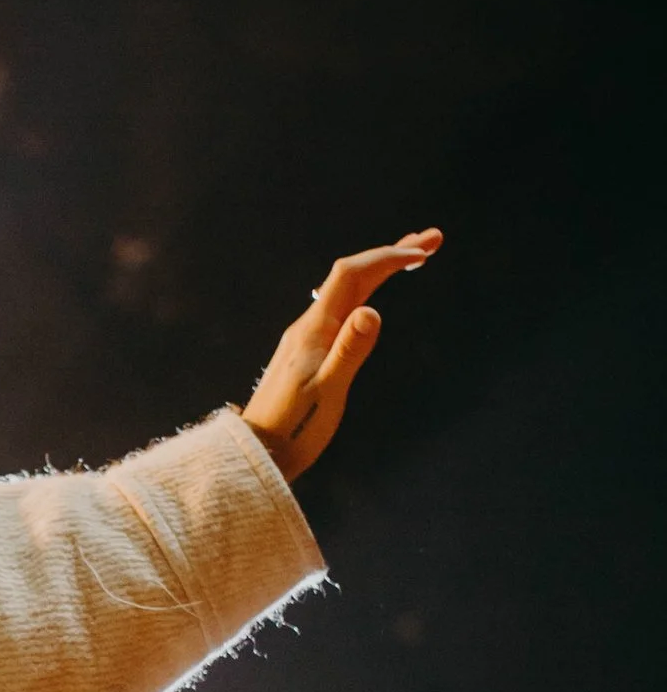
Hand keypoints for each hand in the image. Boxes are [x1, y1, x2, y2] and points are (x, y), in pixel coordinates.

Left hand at [244, 231, 440, 479]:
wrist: (257, 452)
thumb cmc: (294, 429)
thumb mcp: (328, 391)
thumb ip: (350, 351)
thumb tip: (373, 311)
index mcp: (314, 329)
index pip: (352, 276)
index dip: (387, 257)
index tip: (424, 252)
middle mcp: (309, 326)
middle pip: (352, 276)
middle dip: (391, 254)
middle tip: (433, 239)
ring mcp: (307, 337)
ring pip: (347, 291)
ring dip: (380, 270)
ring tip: (413, 257)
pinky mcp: (309, 352)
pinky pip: (342, 308)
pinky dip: (366, 292)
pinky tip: (372, 298)